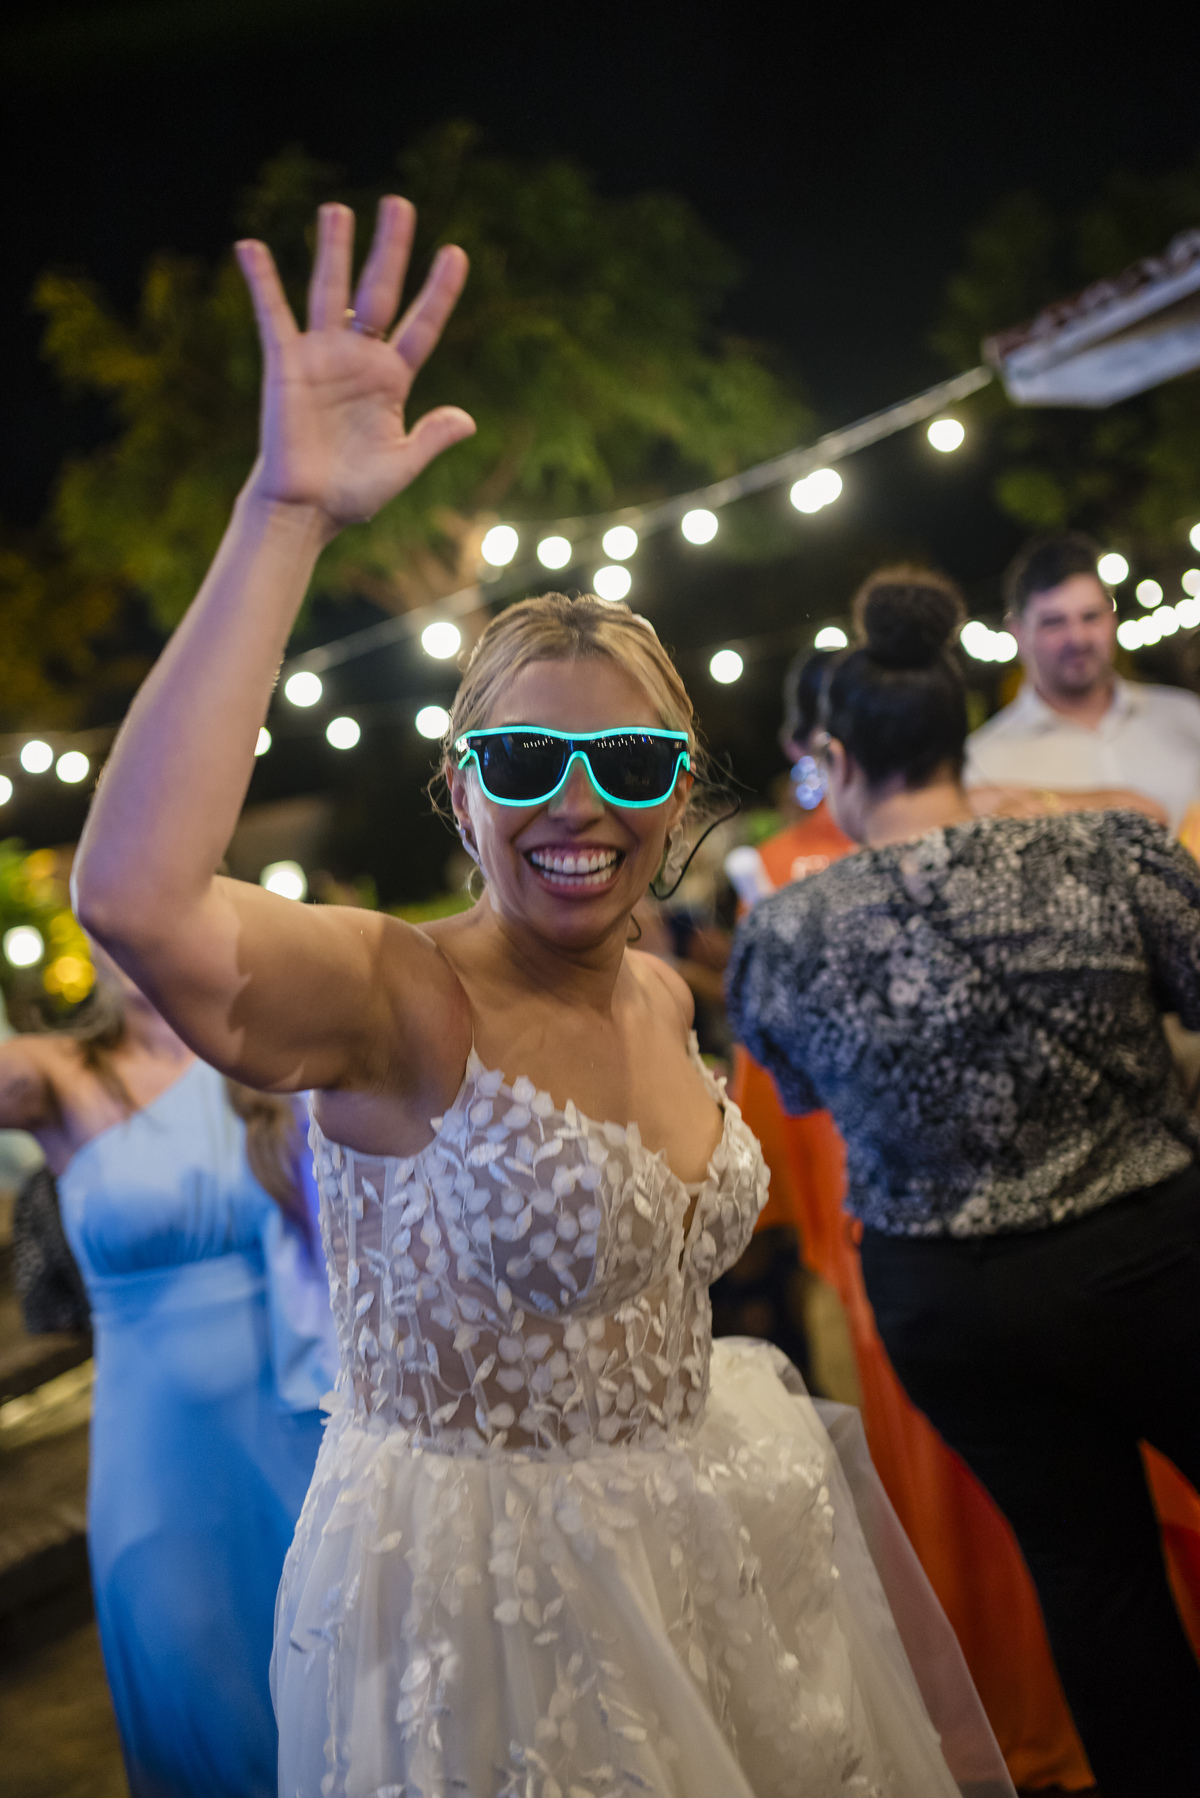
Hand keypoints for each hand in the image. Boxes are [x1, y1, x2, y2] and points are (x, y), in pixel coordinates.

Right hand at [235, 197, 474, 531]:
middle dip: (390, 249)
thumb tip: (468, 419)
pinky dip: (261, 282)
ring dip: (334, 250)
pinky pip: (272, 315)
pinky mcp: (285, 364)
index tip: (456, 253)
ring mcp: (321, 357)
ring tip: (337, 209)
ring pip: (330, 292)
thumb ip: (433, 439)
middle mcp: (358, 359)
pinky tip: (251, 247)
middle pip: (379, 291)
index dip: (439, 291)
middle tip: (399, 203)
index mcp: (392, 380)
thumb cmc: (353, 494)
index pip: (421, 325)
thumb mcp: (402, 467)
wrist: (306, 510)